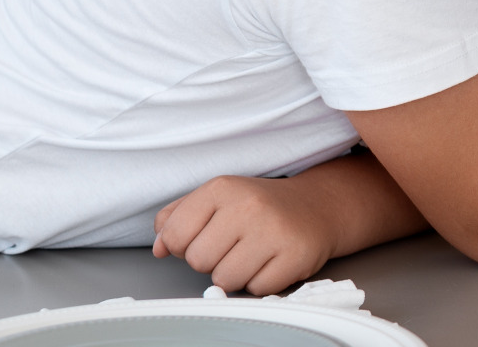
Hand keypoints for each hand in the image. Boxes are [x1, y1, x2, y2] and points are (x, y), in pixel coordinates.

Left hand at [153, 175, 335, 294]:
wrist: (318, 206)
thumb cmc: (260, 206)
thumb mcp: (218, 197)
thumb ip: (179, 216)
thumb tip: (159, 248)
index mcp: (223, 188)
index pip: (174, 235)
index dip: (185, 244)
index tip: (206, 236)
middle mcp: (248, 206)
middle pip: (198, 261)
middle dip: (212, 260)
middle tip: (235, 245)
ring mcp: (274, 231)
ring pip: (224, 280)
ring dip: (236, 274)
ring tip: (254, 254)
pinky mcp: (295, 257)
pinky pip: (256, 289)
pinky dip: (262, 281)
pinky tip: (272, 261)